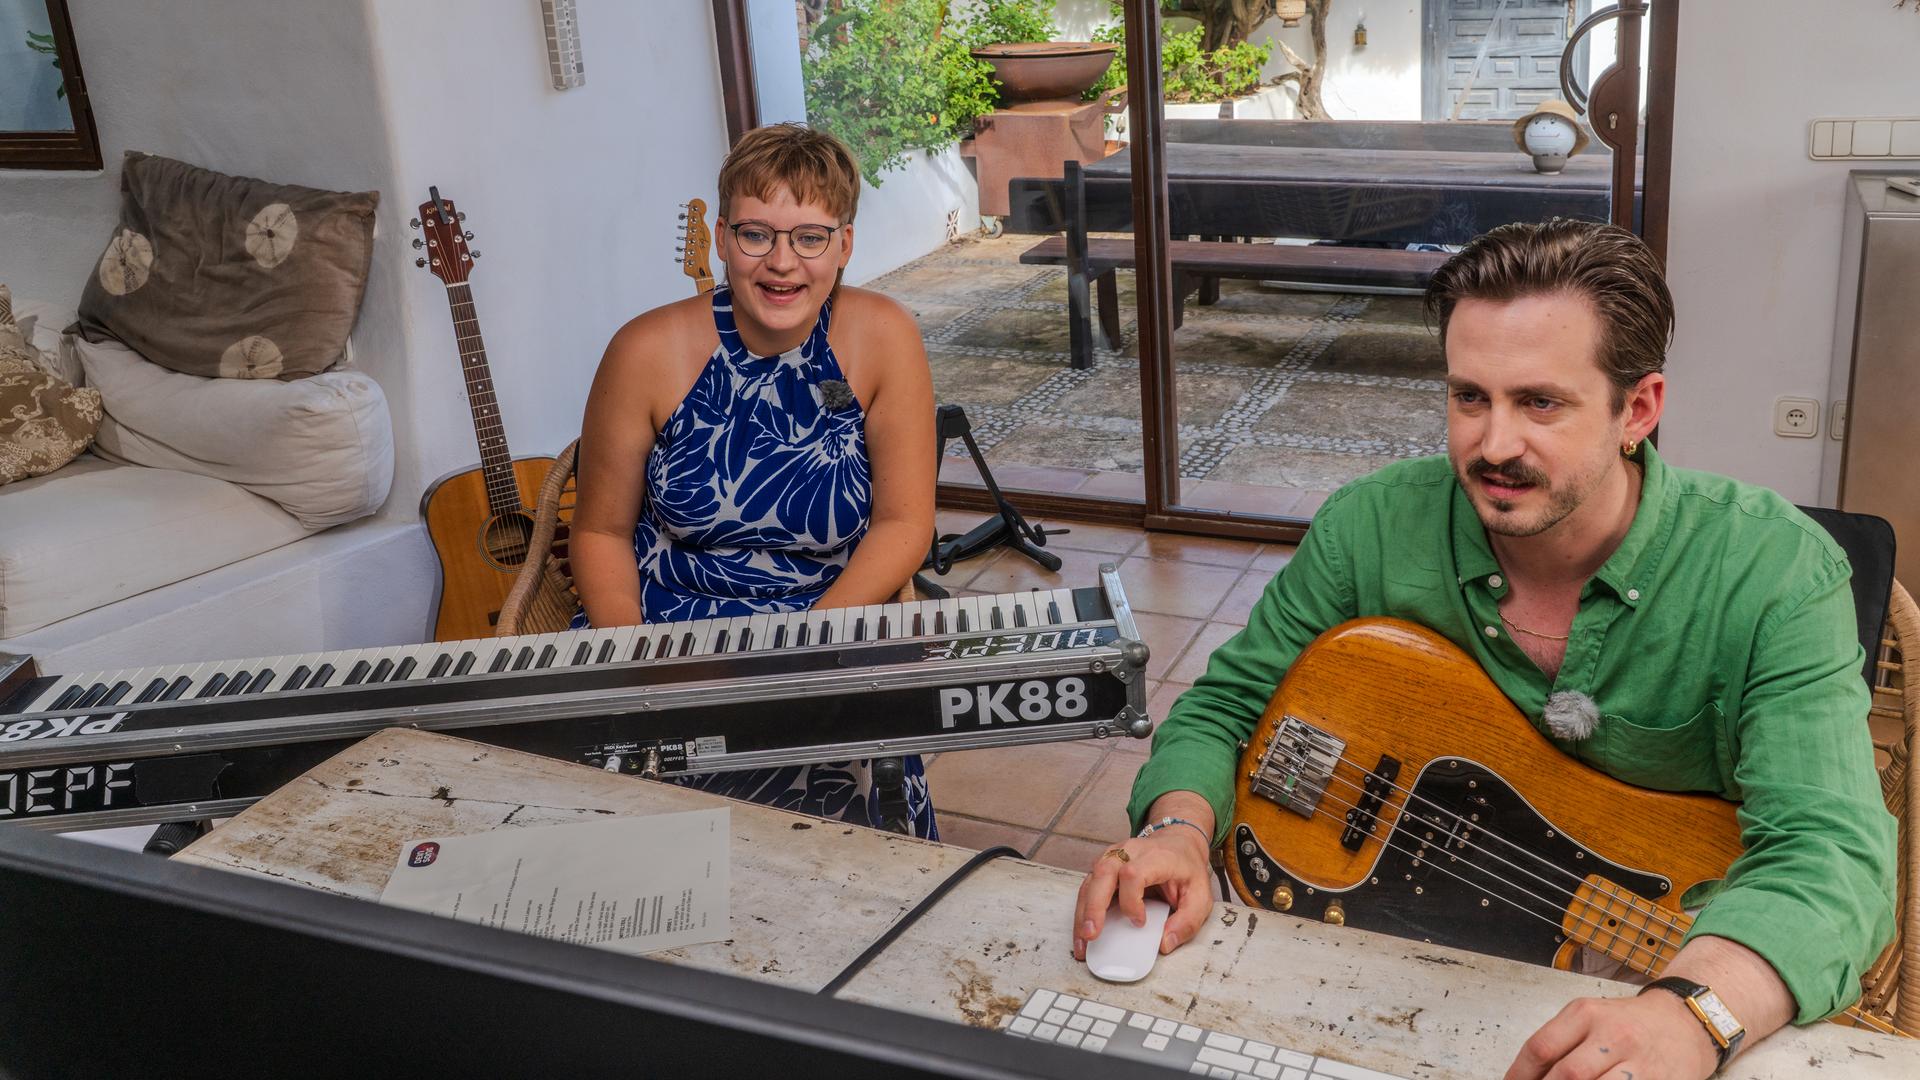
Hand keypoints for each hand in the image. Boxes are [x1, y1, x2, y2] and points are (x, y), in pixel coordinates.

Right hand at [1071, 824, 1213, 959]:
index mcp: (1156, 856)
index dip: (1131, 901)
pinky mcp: (1104, 867)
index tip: (1139, 923)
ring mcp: (1113, 857)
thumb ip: (1188, 921)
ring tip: (1082, 941)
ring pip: (1090, 880)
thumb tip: (1164, 943)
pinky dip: (1082, 910)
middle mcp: (1130, 852)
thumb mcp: (1201, 895)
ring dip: (1082, 912)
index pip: (1133, 873)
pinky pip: (1088, 887)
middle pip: (1104, 872)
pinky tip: (1082, 932)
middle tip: (1091, 934)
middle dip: (1094, 906)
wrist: (1178, 843)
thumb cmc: (1187, 869)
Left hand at [1504, 991, 1718, 1079]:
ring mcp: (1638, 1062)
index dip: (1520, 1074)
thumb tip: (1527, 1076)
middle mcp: (1612, 1035)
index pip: (1541, 1047)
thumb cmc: (1629, 1023)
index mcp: (1586, 1013)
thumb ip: (1559, 1042)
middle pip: (1567, 1074)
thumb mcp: (1589, 1018)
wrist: (1685, 1023)